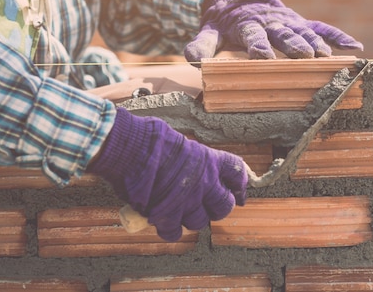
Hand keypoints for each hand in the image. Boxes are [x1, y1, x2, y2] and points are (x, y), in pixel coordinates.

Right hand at [87, 107, 247, 240]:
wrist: (131, 149)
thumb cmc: (151, 139)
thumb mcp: (182, 143)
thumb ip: (194, 159)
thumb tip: (193, 167)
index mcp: (210, 160)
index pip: (237, 173)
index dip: (240, 185)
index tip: (239, 192)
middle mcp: (205, 183)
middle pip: (225, 206)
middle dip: (218, 207)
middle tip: (208, 206)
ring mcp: (187, 201)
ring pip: (201, 222)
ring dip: (193, 219)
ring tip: (180, 211)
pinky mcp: (168, 216)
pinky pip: (176, 232)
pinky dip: (171, 230)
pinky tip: (165, 224)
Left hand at [184, 0, 362, 62]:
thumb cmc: (223, 22)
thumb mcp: (209, 31)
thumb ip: (200, 45)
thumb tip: (192, 62)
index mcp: (247, 23)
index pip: (252, 35)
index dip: (258, 46)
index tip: (264, 59)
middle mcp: (271, 21)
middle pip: (283, 33)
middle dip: (294, 45)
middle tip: (306, 57)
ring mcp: (288, 21)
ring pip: (304, 32)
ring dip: (316, 44)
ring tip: (327, 57)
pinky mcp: (300, 22)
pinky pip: (322, 28)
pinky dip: (338, 36)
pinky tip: (354, 47)